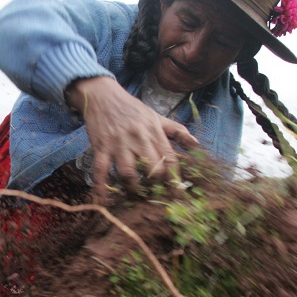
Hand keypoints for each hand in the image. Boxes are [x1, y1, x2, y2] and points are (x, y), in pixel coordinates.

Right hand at [65, 76, 197, 201]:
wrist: (103, 96)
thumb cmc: (131, 108)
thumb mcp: (156, 116)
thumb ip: (177, 130)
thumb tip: (196, 144)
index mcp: (154, 132)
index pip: (170, 160)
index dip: (175, 180)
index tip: (177, 195)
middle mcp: (138, 138)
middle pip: (152, 169)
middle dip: (155, 186)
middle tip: (153, 196)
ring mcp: (119, 144)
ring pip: (128, 173)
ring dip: (132, 188)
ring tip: (134, 196)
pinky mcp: (101, 147)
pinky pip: (100, 170)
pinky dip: (101, 187)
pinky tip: (102, 200)